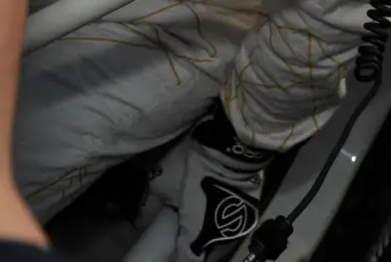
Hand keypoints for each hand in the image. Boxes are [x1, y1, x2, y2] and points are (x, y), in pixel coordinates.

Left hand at [136, 107, 276, 260]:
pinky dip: (220, 222)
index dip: (174, 254)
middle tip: (179, 228)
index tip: (166, 244)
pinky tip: (212, 207)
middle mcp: (221, 238)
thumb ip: (149, 208)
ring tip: (196, 216)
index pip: (186, 261)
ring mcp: (239, 226)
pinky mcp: (250, 212)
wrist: (234, 141)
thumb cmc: (195, 163)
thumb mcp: (161, 181)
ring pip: (219, 241)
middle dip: (192, 245)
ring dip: (208, 235)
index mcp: (198, 236)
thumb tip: (140, 223)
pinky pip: (231, 226)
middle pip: (204, 254)